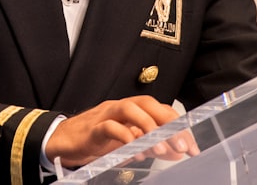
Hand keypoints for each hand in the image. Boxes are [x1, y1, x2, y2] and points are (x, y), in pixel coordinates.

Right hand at [45, 95, 197, 167]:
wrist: (65, 140)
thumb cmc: (98, 138)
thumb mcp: (130, 143)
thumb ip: (152, 145)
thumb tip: (177, 151)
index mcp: (133, 109)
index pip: (161, 110)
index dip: (179, 125)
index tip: (191, 146)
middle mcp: (122, 107)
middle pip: (149, 105)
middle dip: (168, 124)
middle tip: (181, 145)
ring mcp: (106, 114)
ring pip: (130, 109)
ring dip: (148, 127)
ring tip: (159, 148)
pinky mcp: (93, 128)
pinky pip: (109, 126)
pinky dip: (123, 135)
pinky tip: (133, 150)